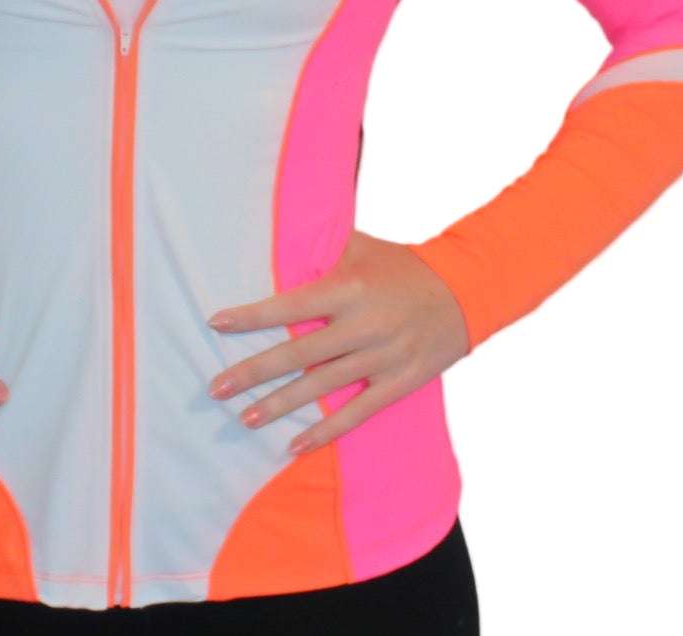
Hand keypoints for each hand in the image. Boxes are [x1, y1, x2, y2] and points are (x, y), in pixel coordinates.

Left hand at [206, 229, 470, 455]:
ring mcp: (381, 357)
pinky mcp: (398, 383)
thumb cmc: (404, 266)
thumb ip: (322, 248)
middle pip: (298, 353)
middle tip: (216, 388)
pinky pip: (356, 412)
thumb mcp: (362, 246)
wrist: (466, 291)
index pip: (290, 305)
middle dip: (254, 371)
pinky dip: (325, 431)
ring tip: (244, 418)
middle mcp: (362, 325)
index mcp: (349, 288)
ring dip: (280, 405)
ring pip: (321, 387)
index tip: (217, 324)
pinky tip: (294, 444)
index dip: (253, 316)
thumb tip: (280, 238)